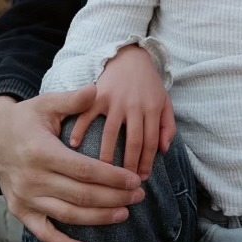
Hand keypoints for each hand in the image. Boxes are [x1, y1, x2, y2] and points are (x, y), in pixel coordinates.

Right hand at [0, 90, 144, 241]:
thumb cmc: (27, 119)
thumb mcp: (46, 104)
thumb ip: (73, 100)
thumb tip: (96, 89)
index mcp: (41, 152)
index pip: (85, 170)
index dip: (113, 178)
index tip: (136, 180)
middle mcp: (32, 179)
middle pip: (81, 195)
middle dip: (114, 197)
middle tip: (139, 197)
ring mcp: (25, 198)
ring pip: (68, 215)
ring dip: (98, 218)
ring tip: (125, 214)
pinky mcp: (21, 211)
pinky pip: (44, 233)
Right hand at [67, 45, 173, 179]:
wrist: (129, 56)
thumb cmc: (148, 84)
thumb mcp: (165, 101)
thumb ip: (167, 125)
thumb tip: (164, 149)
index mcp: (152, 108)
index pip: (150, 142)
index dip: (146, 162)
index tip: (140, 179)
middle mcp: (133, 105)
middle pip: (133, 141)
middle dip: (129, 165)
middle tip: (123, 185)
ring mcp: (114, 100)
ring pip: (110, 133)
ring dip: (106, 155)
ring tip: (101, 175)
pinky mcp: (96, 95)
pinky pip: (86, 115)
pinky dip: (80, 130)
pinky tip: (74, 146)